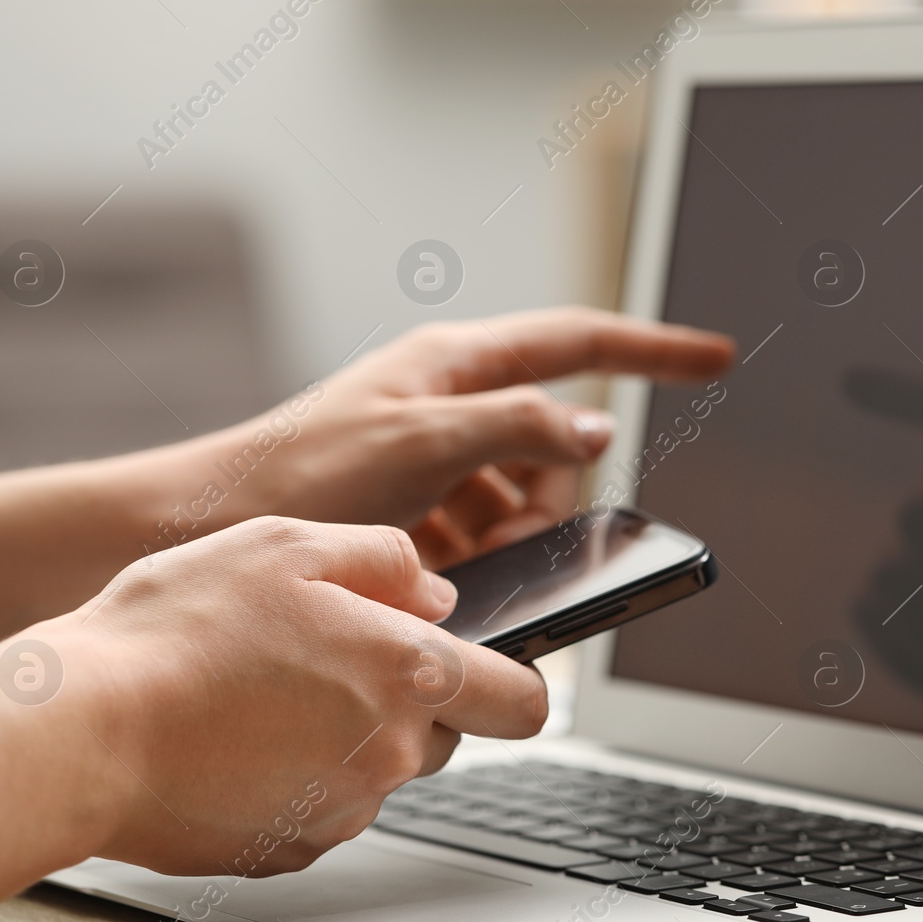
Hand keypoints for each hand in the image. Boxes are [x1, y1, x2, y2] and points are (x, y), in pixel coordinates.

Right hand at [0, 517, 547, 921]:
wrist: (78, 730)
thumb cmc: (176, 630)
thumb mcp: (289, 545)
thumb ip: (386, 559)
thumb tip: (435, 590)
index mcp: (409, 674)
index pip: (524, 700)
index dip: (516, 679)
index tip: (492, 667)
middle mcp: (392, 753)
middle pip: (445, 732)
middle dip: (410, 697)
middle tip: (330, 657)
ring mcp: (342, 810)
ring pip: (380, 768)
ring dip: (348, 733)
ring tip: (264, 691)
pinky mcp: (289, 848)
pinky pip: (322, 805)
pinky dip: (296, 774)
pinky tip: (238, 737)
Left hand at [211, 307, 734, 566]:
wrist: (206, 526)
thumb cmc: (299, 472)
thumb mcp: (423, 442)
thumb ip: (520, 426)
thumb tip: (596, 425)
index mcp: (456, 364)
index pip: (580, 340)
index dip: (654, 350)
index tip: (716, 357)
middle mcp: (449, 403)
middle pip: (554, 442)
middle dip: (553, 496)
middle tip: (505, 537)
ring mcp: (432, 457)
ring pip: (521, 498)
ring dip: (511, 539)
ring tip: (456, 565)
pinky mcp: (415, 507)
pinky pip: (481, 532)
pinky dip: (476, 560)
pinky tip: (439, 581)